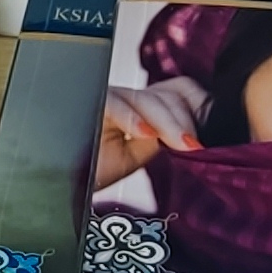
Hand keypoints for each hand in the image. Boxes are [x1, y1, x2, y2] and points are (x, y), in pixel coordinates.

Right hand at [95, 77, 205, 191]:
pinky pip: (114, 105)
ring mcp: (109, 97)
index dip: (200, 106)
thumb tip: (196, 137)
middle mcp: (130, 96)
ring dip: (168, 124)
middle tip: (196, 147)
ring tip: (181, 146)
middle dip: (187, 120)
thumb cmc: (95, 170)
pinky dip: (133, 120)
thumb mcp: (139, 157)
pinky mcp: (89, 103)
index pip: (181, 90)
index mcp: (145, 106)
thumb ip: (164, 141)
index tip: (209, 136)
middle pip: (169, 92)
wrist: (63, 181)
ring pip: (148, 98)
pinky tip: (147, 136)